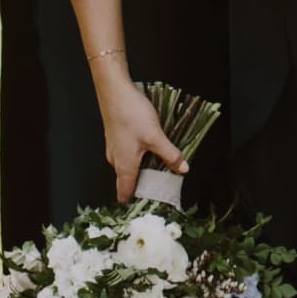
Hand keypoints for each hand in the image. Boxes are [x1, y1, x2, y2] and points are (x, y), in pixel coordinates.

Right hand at [99, 71, 186, 203]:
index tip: (150, 205)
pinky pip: (127, 155)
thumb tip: (182, 170)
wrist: (114, 92)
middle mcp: (115, 160)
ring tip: (161, 166)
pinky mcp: (116, 138)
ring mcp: (114, 149)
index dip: (137, 201)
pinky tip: (150, 147)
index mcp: (124, 166)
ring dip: (143, 168)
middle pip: (128, 181)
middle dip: (144, 184)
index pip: (125, 192)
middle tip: (163, 184)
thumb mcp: (155, 137)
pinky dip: (139, 156)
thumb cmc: (132, 115)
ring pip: (128, 166)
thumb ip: (169, 155)